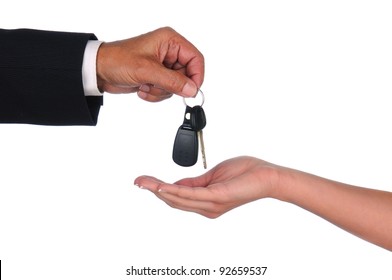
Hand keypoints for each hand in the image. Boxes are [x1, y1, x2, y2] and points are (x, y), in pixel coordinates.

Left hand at [96, 27, 203, 101]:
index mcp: (170, 41)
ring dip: (161, 91)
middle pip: (187, 75)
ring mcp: (163, 65)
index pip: (196, 59)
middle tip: (157, 85)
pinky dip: (155, 93)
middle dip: (172, 86)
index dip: (196, 76)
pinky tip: (142, 88)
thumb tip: (192, 89)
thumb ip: (172, 81)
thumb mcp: (147, 71)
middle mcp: (169, 51)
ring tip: (145, 84)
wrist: (99, 70)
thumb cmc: (117, 60)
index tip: (191, 91)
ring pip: (176, 85)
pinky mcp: (157, 76)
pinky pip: (166, 90)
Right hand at [134, 156, 279, 217]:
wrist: (267, 176)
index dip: (159, 190)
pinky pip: (190, 195)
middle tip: (137, 181)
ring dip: (158, 190)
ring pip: (178, 199)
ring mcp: (211, 205)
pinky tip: (161, 185)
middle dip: (153, 190)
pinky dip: (173, 190)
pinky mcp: (217, 197)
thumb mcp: (214, 177)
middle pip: (173, 201)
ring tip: (143, 182)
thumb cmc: (246, 174)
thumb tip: (176, 184)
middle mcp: (207, 208)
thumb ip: (195, 183)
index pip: (177, 198)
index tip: (144, 181)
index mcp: (206, 202)